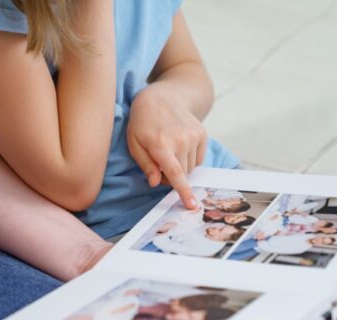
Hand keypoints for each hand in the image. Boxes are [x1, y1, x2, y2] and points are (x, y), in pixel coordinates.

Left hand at [127, 86, 206, 209]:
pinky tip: (179, 146)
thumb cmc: (142, 122)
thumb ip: (146, 165)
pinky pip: (199, 159)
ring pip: (191, 168)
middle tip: (159, 165)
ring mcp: (194, 136)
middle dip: (171, 177)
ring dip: (181, 167)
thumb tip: (156, 183)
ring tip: (169, 151)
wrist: (163, 97)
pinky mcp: (202, 134)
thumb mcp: (134, 143)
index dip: (183, 191)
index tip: (192, 205)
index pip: (175, 173)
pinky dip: (189, 159)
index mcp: (161, 144)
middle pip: (183, 174)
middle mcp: (181, 140)